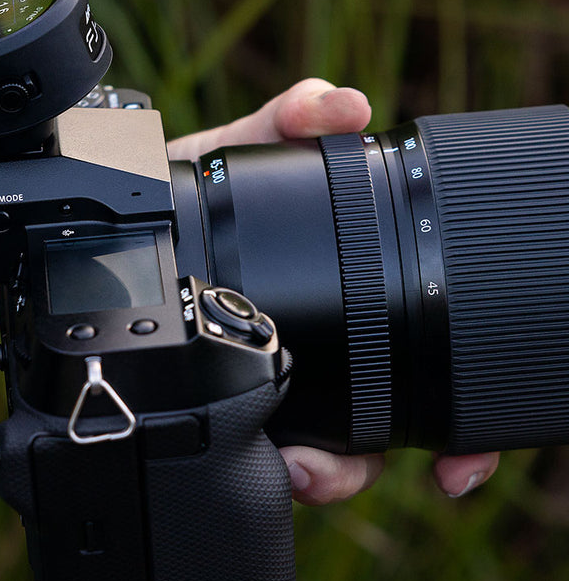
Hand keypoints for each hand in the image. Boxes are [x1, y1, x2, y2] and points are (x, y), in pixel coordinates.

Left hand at [167, 78, 499, 504]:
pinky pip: (266, 452)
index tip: (465, 451)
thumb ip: (290, 118)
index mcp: (344, 295)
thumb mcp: (242, 147)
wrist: (115, 223)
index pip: (426, 358)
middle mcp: (324, 349)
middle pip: (396, 423)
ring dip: (339, 475)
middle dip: (408, 459)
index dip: (462, 413)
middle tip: (401, 466)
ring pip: (337, 454)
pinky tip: (280, 464)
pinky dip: (289, 468)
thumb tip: (346, 105)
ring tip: (310, 468)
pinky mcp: (228, 400)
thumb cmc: (192, 186)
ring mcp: (276, 381)